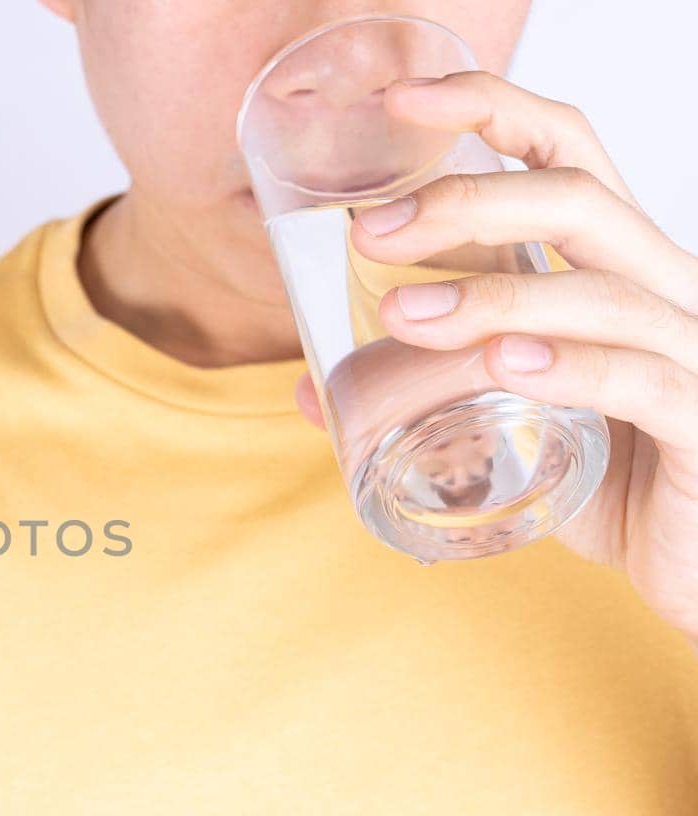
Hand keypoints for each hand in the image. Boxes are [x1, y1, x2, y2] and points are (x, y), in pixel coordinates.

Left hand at [292, 70, 697, 646]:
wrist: (695, 559)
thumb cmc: (610, 475)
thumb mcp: (509, 423)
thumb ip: (424, 394)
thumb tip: (311, 387)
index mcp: (616, 266)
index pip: (565, 152)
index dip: (490, 108)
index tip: (400, 101)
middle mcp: (662, 289)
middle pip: (576, 201)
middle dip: (464, 203)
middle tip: (368, 235)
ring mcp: (691, 351)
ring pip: (600, 291)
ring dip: (490, 296)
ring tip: (400, 314)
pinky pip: (641, 379)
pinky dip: (570, 368)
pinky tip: (502, 366)